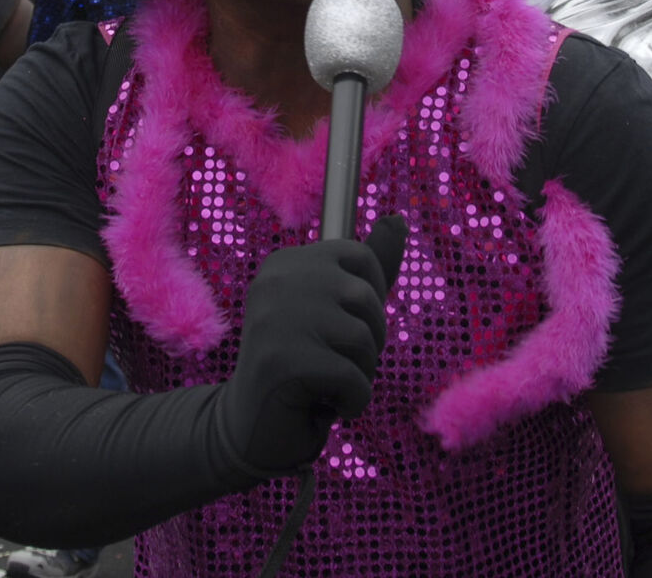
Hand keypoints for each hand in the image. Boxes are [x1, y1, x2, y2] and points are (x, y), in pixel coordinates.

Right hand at [215, 217, 407, 477]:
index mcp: (285, 263)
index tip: (343, 328)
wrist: (251, 431)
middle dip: (367, 341)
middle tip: (332, 363)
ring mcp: (274, 320)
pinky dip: (353, 401)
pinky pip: (354, 378)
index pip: (360, 258)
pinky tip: (323, 406)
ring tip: (325, 384)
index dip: (370, 300)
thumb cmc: (302, 369)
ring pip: (364, 338)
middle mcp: (275, 281)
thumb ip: (365, 270)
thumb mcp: (334, 312)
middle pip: (365, 298)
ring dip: (360, 373)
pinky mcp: (282, 362)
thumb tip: (399, 220)